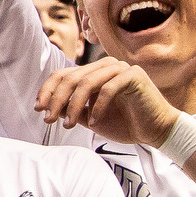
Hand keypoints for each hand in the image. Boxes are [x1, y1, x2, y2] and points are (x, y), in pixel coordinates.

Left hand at [35, 58, 182, 147]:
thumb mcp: (91, 118)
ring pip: (87, 82)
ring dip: (74, 105)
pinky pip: (108, 89)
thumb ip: (73, 110)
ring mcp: (120, 68)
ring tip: (69, 124)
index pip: (64, 75)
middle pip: (71, 77)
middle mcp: (105, 65)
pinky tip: (94, 123)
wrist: (156, 131)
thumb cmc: (125, 124)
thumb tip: (48, 107)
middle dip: (56, 99)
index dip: (48, 90)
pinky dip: (98, 107)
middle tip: (49, 119)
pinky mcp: (134, 76)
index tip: (39, 109)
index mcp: (94, 72)